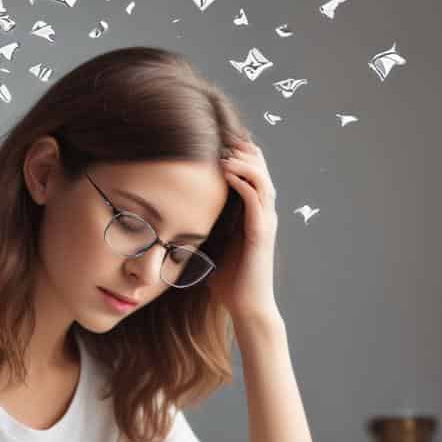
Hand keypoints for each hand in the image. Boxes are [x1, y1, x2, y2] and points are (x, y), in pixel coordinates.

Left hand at [207, 132, 279, 321]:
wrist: (247, 308)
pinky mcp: (262, 233)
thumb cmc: (229, 282)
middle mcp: (264, 213)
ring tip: (223, 150)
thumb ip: (204, 230)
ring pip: (262, 177)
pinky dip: (243, 180)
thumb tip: (175, 220)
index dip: (239, 152)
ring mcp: (265, 221)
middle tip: (221, 134)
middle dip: (242, 148)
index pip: (252, 171)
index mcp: (254, 213)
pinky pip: (256, 198)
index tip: (216, 138)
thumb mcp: (213, 246)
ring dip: (243, 160)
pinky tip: (226, 171)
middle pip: (261, 166)